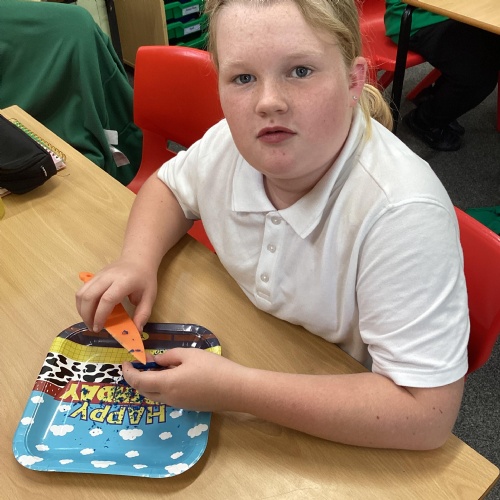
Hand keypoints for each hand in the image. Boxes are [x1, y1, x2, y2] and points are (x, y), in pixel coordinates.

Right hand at [75, 260, 157, 331]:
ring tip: (89, 321)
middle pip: (89, 296)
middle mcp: (108, 277)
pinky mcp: (94, 276)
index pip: (107, 299)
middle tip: (93, 327)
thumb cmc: (144, 278)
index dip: (100, 315)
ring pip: (82, 293)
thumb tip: (137, 330)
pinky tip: (88, 311)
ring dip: (82, 310)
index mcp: (123, 282)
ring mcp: (99, 275)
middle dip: (87, 315)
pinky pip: (82, 290)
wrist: (137, 259)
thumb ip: (143, 314)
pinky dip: (81, 303)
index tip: (99, 328)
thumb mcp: (150, 296)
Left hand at [122, 348, 247, 411]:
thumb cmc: (213, 368)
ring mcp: (178, 404)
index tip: (126, 362)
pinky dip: (161, 387)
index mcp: (167, 384)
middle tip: (137, 364)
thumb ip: (169, 356)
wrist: (236, 389)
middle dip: (136, 379)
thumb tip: (156, 360)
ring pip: (155, 395)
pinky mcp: (187, 406)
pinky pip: (166, 397)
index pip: (138, 381)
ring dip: (149, 383)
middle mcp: (168, 398)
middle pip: (144, 391)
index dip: (129, 373)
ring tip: (154, 367)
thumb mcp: (190, 355)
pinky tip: (171, 375)